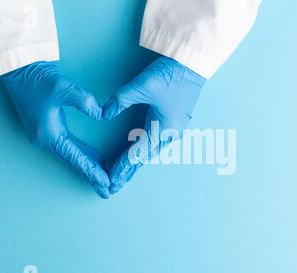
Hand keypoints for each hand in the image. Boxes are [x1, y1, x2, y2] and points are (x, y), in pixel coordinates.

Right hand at [2, 62, 110, 198]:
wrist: (16, 68)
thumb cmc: (36, 77)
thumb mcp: (62, 87)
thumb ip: (84, 101)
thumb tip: (101, 113)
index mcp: (49, 134)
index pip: (76, 157)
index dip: (92, 171)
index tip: (106, 183)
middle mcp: (46, 139)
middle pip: (74, 161)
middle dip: (91, 175)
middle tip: (108, 189)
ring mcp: (45, 135)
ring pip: (71, 155)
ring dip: (87, 166)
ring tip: (103, 178)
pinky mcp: (47, 128)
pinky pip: (68, 146)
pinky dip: (82, 154)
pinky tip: (94, 158)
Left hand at [103, 57, 205, 193]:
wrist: (193, 65)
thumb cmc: (171, 75)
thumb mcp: (142, 86)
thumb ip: (120, 100)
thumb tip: (103, 113)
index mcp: (163, 129)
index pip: (137, 153)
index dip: (122, 167)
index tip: (111, 179)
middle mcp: (171, 134)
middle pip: (145, 157)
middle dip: (129, 171)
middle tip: (114, 184)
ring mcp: (175, 129)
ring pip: (152, 151)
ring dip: (137, 162)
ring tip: (123, 173)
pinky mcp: (176, 122)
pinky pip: (158, 143)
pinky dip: (145, 151)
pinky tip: (139, 153)